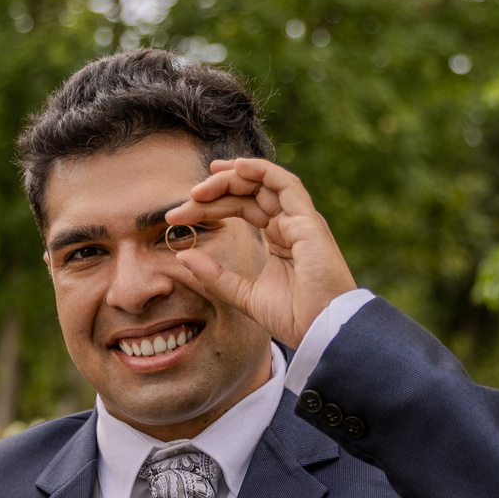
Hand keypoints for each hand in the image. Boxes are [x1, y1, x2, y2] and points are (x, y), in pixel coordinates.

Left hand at [164, 157, 355, 348]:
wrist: (321, 330)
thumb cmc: (293, 316)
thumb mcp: (243, 294)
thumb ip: (214, 275)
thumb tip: (182, 255)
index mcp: (278, 237)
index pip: (241, 207)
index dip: (210, 206)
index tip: (177, 215)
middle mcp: (290, 223)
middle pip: (248, 193)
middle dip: (214, 192)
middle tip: (184, 201)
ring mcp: (300, 220)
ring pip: (263, 184)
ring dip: (231, 178)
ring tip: (201, 186)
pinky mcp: (308, 221)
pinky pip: (286, 184)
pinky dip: (262, 170)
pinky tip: (236, 167)